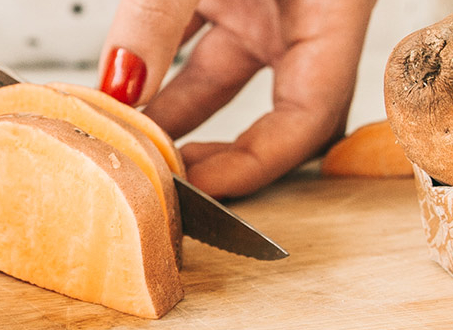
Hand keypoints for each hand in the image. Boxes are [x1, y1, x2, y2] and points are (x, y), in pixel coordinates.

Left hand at [100, 0, 376, 196]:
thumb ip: (160, 15)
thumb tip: (122, 82)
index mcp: (334, 8)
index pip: (307, 118)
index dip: (253, 165)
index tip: (198, 189)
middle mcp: (302, 10)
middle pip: (264, 110)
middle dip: (209, 150)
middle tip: (158, 175)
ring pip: (217, 71)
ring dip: (170, 105)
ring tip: (125, 134)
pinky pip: (192, 28)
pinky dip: (154, 55)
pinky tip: (118, 77)